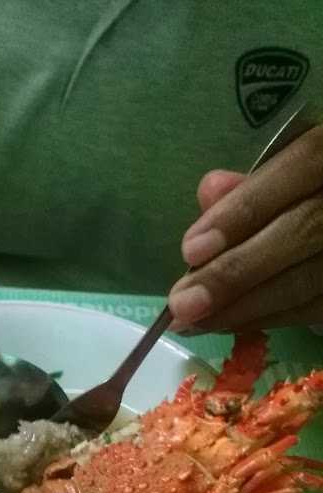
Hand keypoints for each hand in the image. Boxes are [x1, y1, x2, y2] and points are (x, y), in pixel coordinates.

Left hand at [168, 126, 322, 332]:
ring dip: (244, 307)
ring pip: (307, 280)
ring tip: (193, 321)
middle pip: (301, 233)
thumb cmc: (302, 192)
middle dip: (235, 273)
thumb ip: (252, 184)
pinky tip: (227, 324)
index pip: (297, 169)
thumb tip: (209, 193)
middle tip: (183, 304)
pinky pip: (314, 307)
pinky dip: (268, 318)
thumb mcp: (284, 173)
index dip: (244, 210)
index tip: (191, 249)